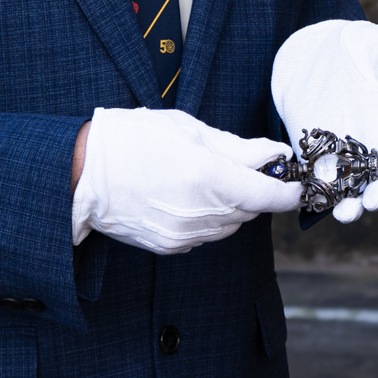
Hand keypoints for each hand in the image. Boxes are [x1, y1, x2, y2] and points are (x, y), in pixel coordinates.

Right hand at [71, 107, 301, 254]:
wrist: (82, 175)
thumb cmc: (132, 140)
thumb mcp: (189, 130)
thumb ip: (238, 147)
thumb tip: (274, 153)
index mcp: (210, 179)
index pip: (271, 196)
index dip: (289, 189)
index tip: (295, 179)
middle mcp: (202, 214)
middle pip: (252, 210)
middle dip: (256, 189)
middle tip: (245, 164)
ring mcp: (186, 235)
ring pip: (231, 225)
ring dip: (232, 204)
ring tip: (206, 176)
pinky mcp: (171, 247)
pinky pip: (207, 234)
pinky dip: (209, 217)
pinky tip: (187, 195)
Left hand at [272, 20, 377, 221]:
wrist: (316, 51)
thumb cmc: (361, 47)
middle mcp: (376, 147)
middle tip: (374, 199)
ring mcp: (345, 156)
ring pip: (352, 189)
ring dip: (350, 204)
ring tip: (345, 212)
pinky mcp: (316, 157)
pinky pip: (319, 182)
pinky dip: (317, 194)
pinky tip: (313, 201)